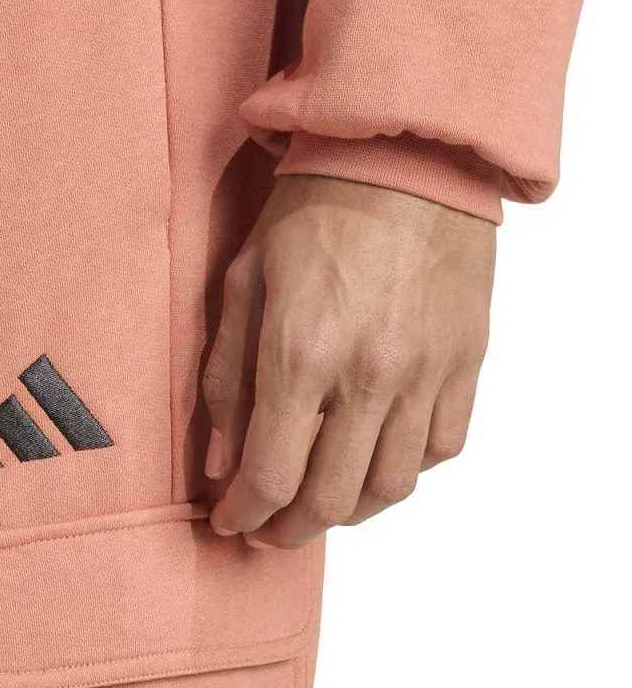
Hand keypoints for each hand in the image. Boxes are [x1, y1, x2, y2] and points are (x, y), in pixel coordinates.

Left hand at [203, 175, 495, 546]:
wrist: (403, 156)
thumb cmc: (310, 211)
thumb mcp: (242, 283)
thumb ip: (226, 380)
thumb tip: (221, 465)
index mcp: (301, 353)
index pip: (271, 476)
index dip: (243, 515)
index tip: (227, 522)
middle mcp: (369, 375)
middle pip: (331, 499)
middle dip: (288, 531)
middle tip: (265, 530)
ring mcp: (426, 371)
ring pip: (392, 487)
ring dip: (347, 511)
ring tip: (317, 503)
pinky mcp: (466, 360)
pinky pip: (441, 447)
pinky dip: (404, 469)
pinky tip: (374, 458)